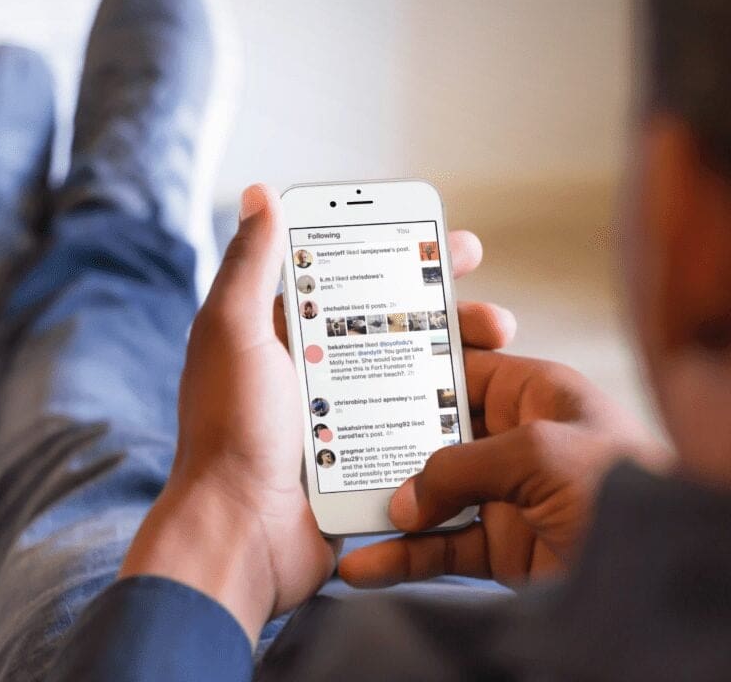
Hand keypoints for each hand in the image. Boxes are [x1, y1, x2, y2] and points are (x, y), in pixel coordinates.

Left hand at [120, 183, 511, 644]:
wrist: (240, 536)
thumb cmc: (230, 431)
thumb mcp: (232, 333)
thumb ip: (250, 265)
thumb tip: (259, 195)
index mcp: (285, 334)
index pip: (350, 278)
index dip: (396, 253)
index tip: (441, 237)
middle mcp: (318, 369)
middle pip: (395, 325)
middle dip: (446, 309)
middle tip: (489, 305)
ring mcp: (346, 415)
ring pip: (415, 372)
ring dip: (460, 356)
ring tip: (499, 347)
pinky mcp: (368, 456)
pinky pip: (417, 424)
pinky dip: (451, 409)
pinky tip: (485, 400)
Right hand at [339, 351, 671, 587]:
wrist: (669, 576)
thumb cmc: (625, 491)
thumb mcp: (540, 454)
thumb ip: (462, 466)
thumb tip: (404, 499)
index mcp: (536, 395)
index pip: (465, 369)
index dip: (418, 368)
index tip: (364, 369)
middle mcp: (517, 441)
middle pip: (437, 434)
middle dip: (386, 442)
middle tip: (333, 446)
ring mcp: (507, 497)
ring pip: (431, 495)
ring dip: (387, 505)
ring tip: (336, 510)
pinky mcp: (502, 548)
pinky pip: (441, 549)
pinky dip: (402, 558)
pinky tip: (366, 565)